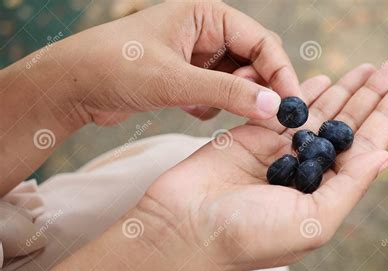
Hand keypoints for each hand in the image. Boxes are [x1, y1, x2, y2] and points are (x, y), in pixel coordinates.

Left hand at [15, 1, 299, 126]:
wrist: (74, 86)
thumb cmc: (117, 68)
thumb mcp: (175, 81)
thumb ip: (227, 94)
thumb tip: (274, 108)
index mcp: (207, 15)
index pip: (261, 42)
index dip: (280, 73)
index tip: (291, 105)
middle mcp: (207, 32)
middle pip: (254, 61)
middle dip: (259, 89)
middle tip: (263, 116)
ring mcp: (198, 57)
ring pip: (238, 81)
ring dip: (234, 99)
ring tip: (210, 107)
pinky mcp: (189, 79)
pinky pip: (219, 94)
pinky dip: (213, 107)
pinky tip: (190, 109)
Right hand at [139, 60, 387, 270]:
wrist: (185, 226)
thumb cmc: (248, 235)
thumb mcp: (312, 223)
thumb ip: (349, 188)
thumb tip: (384, 156)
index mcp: (323, 195)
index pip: (362, 151)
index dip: (384, 120)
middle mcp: (304, 173)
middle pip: (344, 127)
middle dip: (368, 98)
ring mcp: (277, 153)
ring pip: (318, 114)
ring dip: (343, 90)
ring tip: (367, 69)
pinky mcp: (250, 136)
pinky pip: (283, 109)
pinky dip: (303, 93)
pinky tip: (324, 79)